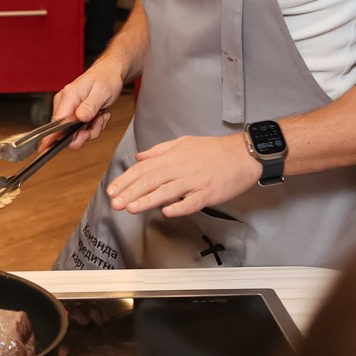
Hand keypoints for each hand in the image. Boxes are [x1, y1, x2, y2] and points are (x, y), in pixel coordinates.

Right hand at [52, 60, 126, 149]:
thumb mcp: (101, 92)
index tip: (47, 146)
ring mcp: (68, 108)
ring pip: (75, 132)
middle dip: (85, 133)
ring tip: (101, 115)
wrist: (109, 73)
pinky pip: (79, 128)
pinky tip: (98, 116)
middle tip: (98, 122)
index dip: (52, 135)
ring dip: (91, 128)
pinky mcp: (73, 113)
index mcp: (69, 95)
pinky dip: (91, 126)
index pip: (57, 120)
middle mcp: (65, 102)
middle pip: (66, 131)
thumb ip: (90, 106)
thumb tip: (79, 118)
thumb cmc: (105, 78)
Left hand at [106, 133, 260, 217]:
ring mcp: (195, 181)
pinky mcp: (209, 192)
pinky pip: (192, 201)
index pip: (143, 168)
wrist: (243, 153)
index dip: (125, 180)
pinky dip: (180, 206)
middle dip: (130, 192)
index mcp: (172, 157)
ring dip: (147, 200)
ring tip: (130, 208)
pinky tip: (167, 212)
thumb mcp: (183, 143)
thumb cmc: (214, 150)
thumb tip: (139, 157)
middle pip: (150, 180)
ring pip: (167, 191)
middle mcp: (180, 168)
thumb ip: (159, 151)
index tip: (112, 190)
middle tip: (114, 203)